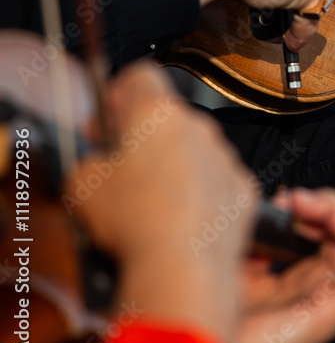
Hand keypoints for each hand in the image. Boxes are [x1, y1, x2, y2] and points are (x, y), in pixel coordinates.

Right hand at [69, 64, 257, 342]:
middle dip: (145, 138)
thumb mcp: (82, 186)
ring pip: (195, 151)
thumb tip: (98, 162)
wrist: (185, 266)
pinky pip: (217, 181)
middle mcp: (199, 128)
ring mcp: (225, 157)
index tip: (107, 121)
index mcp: (158, 114)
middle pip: (168, 119)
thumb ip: (90, 160)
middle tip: (122, 169)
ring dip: (175, 168)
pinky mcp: (243, 188)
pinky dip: (201, 194)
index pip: (139, 76)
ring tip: (151, 206)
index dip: (118, 94)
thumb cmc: (135, 222)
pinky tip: (180, 221)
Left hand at [235, 188, 334, 342]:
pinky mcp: (333, 310)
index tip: (283, 200)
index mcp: (299, 282)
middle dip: (325, 204)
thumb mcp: (236, 265)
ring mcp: (330, 301)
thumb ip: (256, 237)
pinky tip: (332, 219)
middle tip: (294, 200)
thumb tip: (268, 209)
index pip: (330, 233)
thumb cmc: (213, 324)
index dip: (314, 207)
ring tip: (308, 205)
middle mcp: (320, 290)